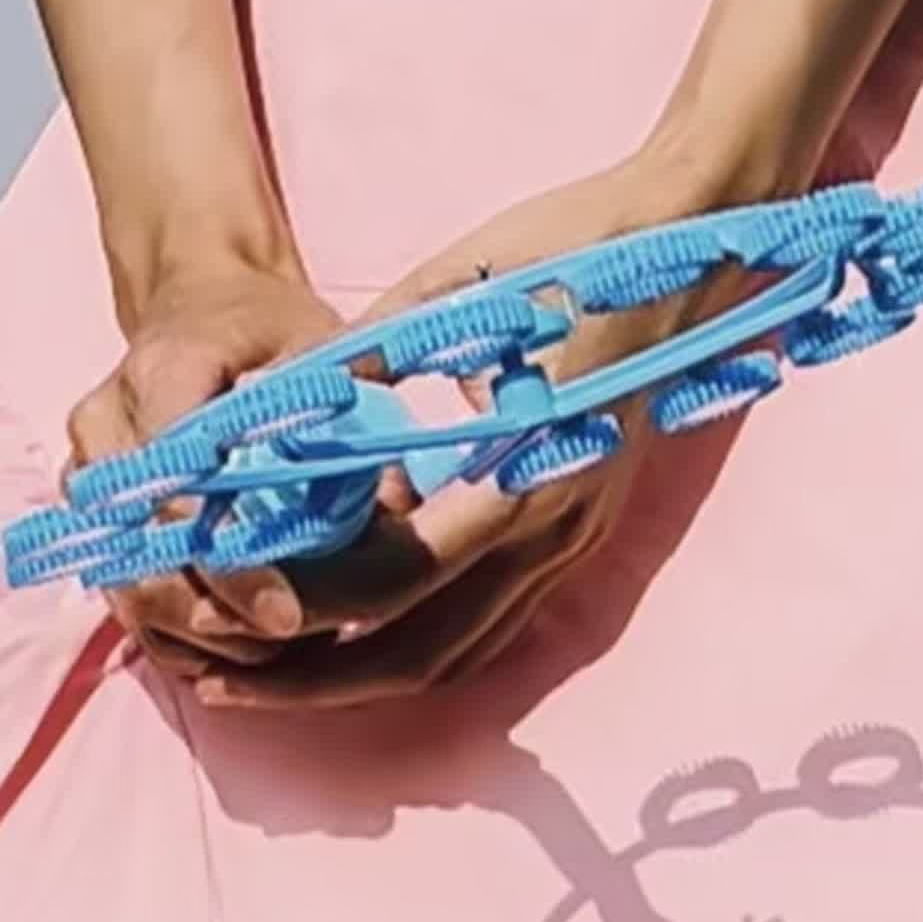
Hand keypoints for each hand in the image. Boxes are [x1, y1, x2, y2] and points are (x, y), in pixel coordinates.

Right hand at [63, 249, 351, 682]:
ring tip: (267, 655)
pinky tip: (227, 646)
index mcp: (162, 371)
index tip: (285, 613)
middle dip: (206, 614)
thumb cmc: (261, 320)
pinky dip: (168, 626)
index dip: (229, 562)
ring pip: (120, 579)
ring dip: (188, 630)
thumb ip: (351, 411)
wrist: (196, 297)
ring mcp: (86, 465)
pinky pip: (115, 583)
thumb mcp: (314, 340)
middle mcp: (106, 421)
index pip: (179, 489)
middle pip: (137, 551)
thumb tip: (397, 502)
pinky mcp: (89, 502)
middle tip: (281, 644)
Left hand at [187, 148, 739, 715]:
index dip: (307, 605)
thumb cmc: (584, 242)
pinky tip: (363, 633)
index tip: (225, 608)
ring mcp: (577, 536)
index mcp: (525, 468)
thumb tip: (288, 389)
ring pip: (461, 654)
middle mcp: (556, 526)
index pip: (396, 577)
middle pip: (422, 650)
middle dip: (318, 678)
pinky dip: (423, 647)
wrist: (697, 237)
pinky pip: (495, 626)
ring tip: (274, 674)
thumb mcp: (473, 275)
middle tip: (225, 684)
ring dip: (367, 674)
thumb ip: (382, 341)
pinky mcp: (583, 529)